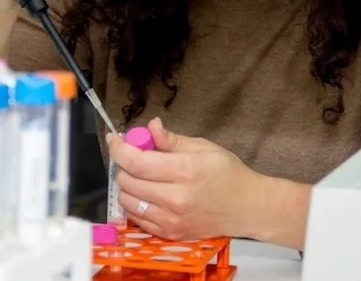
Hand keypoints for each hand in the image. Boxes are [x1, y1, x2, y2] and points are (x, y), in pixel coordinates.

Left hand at [109, 118, 260, 240]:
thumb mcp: (204, 148)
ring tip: (140, 175)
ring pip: (127, 201)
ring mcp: (171, 220)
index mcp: (185, 171)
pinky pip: (137, 218)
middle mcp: (175, 199)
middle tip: (132, 156)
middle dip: (123, 164)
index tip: (114, 138)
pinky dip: (135, 203)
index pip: (137, 162)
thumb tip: (150, 127)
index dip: (119, 148)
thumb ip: (172, 140)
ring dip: (126, 185)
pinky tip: (146, 193)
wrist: (247, 207)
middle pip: (127, 181)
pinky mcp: (169, 234)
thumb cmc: (228, 173)